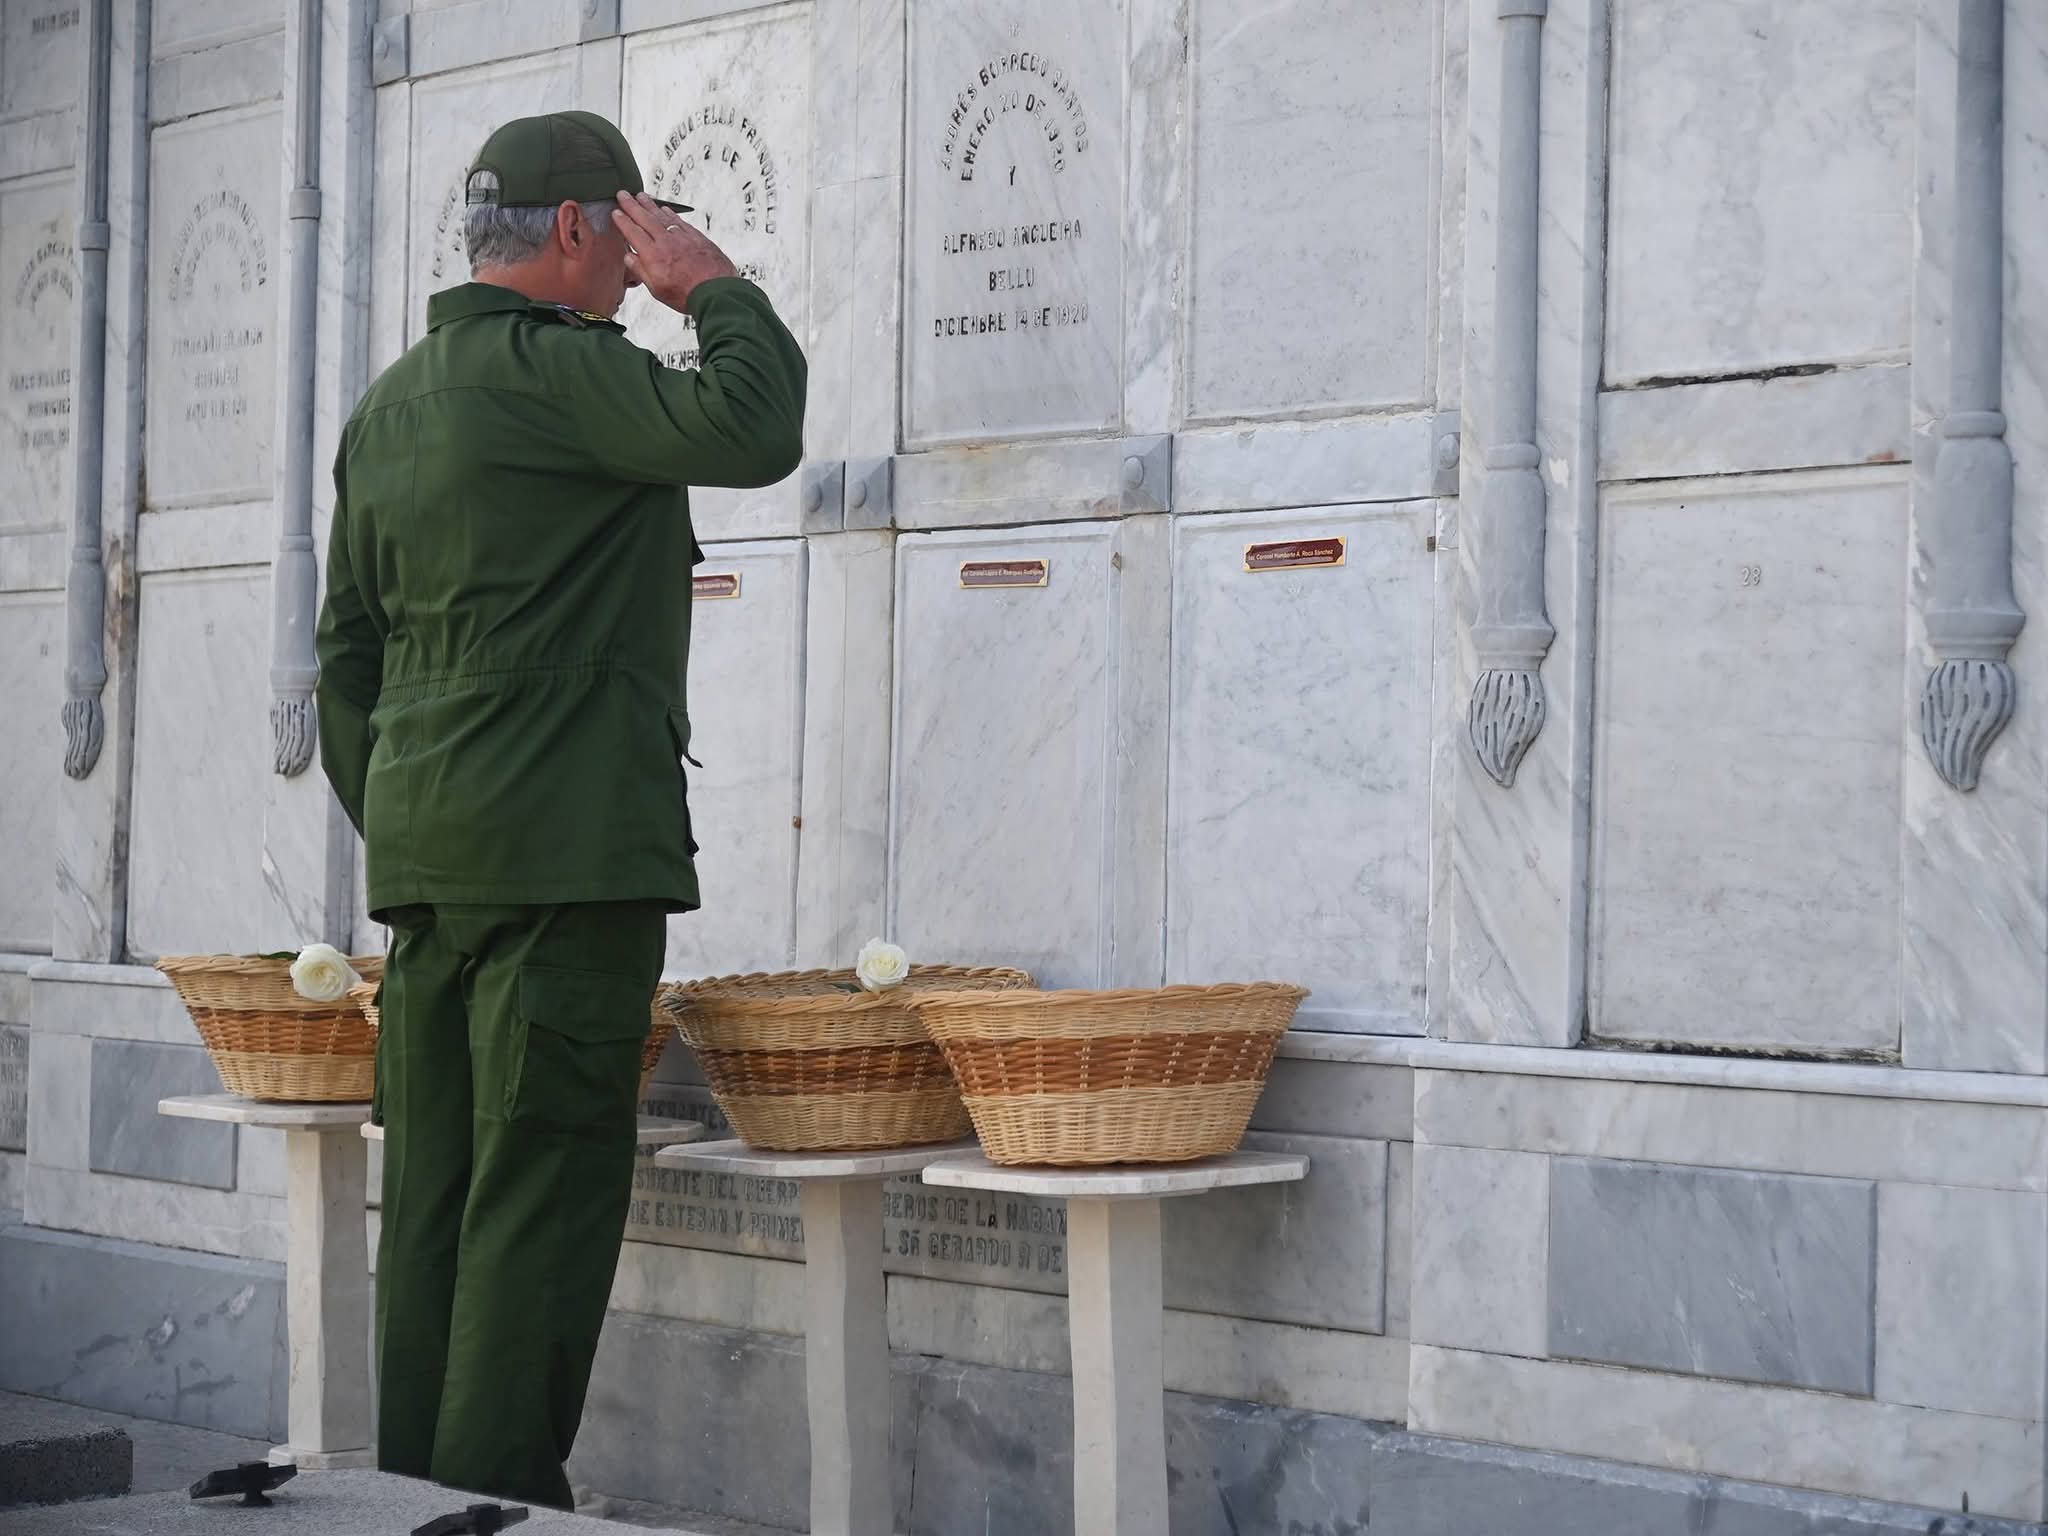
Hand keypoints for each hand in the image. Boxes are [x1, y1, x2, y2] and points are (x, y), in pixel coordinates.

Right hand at [614, 192, 738, 311]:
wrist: (717, 292)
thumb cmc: (688, 295)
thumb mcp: (657, 290)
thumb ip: (641, 271)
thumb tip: (629, 257)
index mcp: (653, 255)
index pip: (633, 232)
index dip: (623, 221)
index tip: (616, 212)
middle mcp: (666, 242)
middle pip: (645, 218)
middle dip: (632, 205)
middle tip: (623, 194)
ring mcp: (682, 237)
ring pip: (662, 216)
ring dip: (649, 205)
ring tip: (640, 196)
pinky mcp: (696, 237)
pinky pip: (679, 221)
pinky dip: (670, 213)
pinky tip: (665, 209)